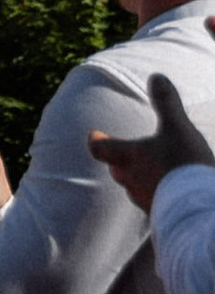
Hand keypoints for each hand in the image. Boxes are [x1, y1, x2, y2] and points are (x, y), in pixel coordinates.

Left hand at [88, 68, 214, 211]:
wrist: (199, 209)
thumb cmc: (182, 164)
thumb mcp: (177, 127)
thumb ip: (166, 102)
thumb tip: (156, 76)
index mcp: (128, 158)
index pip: (100, 148)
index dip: (96, 140)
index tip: (94, 134)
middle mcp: (131, 181)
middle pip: (117, 170)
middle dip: (120, 161)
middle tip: (125, 155)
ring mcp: (146, 201)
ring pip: (136, 188)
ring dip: (141, 178)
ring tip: (155, 172)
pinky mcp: (162, 217)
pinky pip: (155, 203)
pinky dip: (159, 194)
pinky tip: (172, 192)